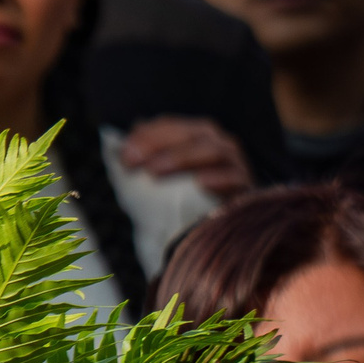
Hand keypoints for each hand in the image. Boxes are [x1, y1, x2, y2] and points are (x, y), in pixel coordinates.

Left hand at [116, 116, 253, 198]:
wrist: (197, 235)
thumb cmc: (171, 204)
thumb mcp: (149, 181)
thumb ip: (136, 160)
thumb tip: (118, 141)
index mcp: (195, 137)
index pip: (171, 126)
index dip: (147, 135)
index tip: (123, 154)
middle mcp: (218, 144)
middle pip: (192, 134)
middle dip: (160, 144)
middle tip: (132, 161)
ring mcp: (234, 164)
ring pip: (214, 151)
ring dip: (182, 158)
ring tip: (154, 171)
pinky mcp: (244, 187)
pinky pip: (235, 179)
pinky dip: (219, 178)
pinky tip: (200, 183)